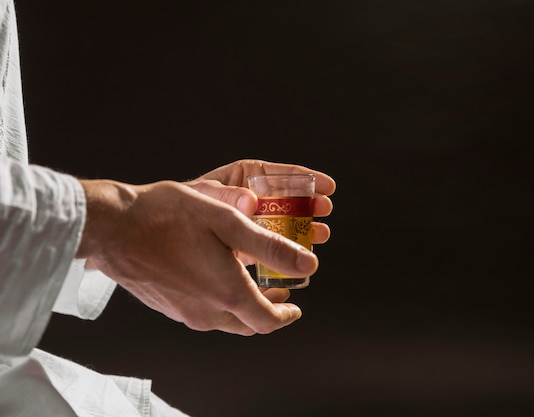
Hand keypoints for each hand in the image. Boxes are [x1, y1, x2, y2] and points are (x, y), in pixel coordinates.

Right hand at [75, 169, 332, 335]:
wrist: (111, 227)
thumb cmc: (165, 217)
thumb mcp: (227, 221)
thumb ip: (270, 247)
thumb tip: (308, 264)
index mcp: (226, 293)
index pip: (268, 320)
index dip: (286, 315)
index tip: (295, 306)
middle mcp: (206, 311)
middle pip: (248, 324)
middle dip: (268, 312)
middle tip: (278, 295)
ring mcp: (184, 312)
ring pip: (225, 321)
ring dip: (244, 307)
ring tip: (251, 285)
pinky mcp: (167, 306)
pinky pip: (203, 314)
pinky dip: (220, 303)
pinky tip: (216, 279)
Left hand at [185, 159, 335, 263]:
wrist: (154, 234)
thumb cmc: (178, 207)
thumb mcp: (204, 196)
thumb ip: (226, 196)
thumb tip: (250, 201)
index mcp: (242, 178)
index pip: (278, 174)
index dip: (304, 178)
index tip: (328, 185)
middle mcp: (248, 200)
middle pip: (286, 199)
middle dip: (309, 205)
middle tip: (325, 210)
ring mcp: (247, 224)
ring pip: (281, 224)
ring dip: (303, 229)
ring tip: (320, 234)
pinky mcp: (243, 247)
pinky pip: (268, 247)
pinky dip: (284, 252)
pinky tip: (299, 258)